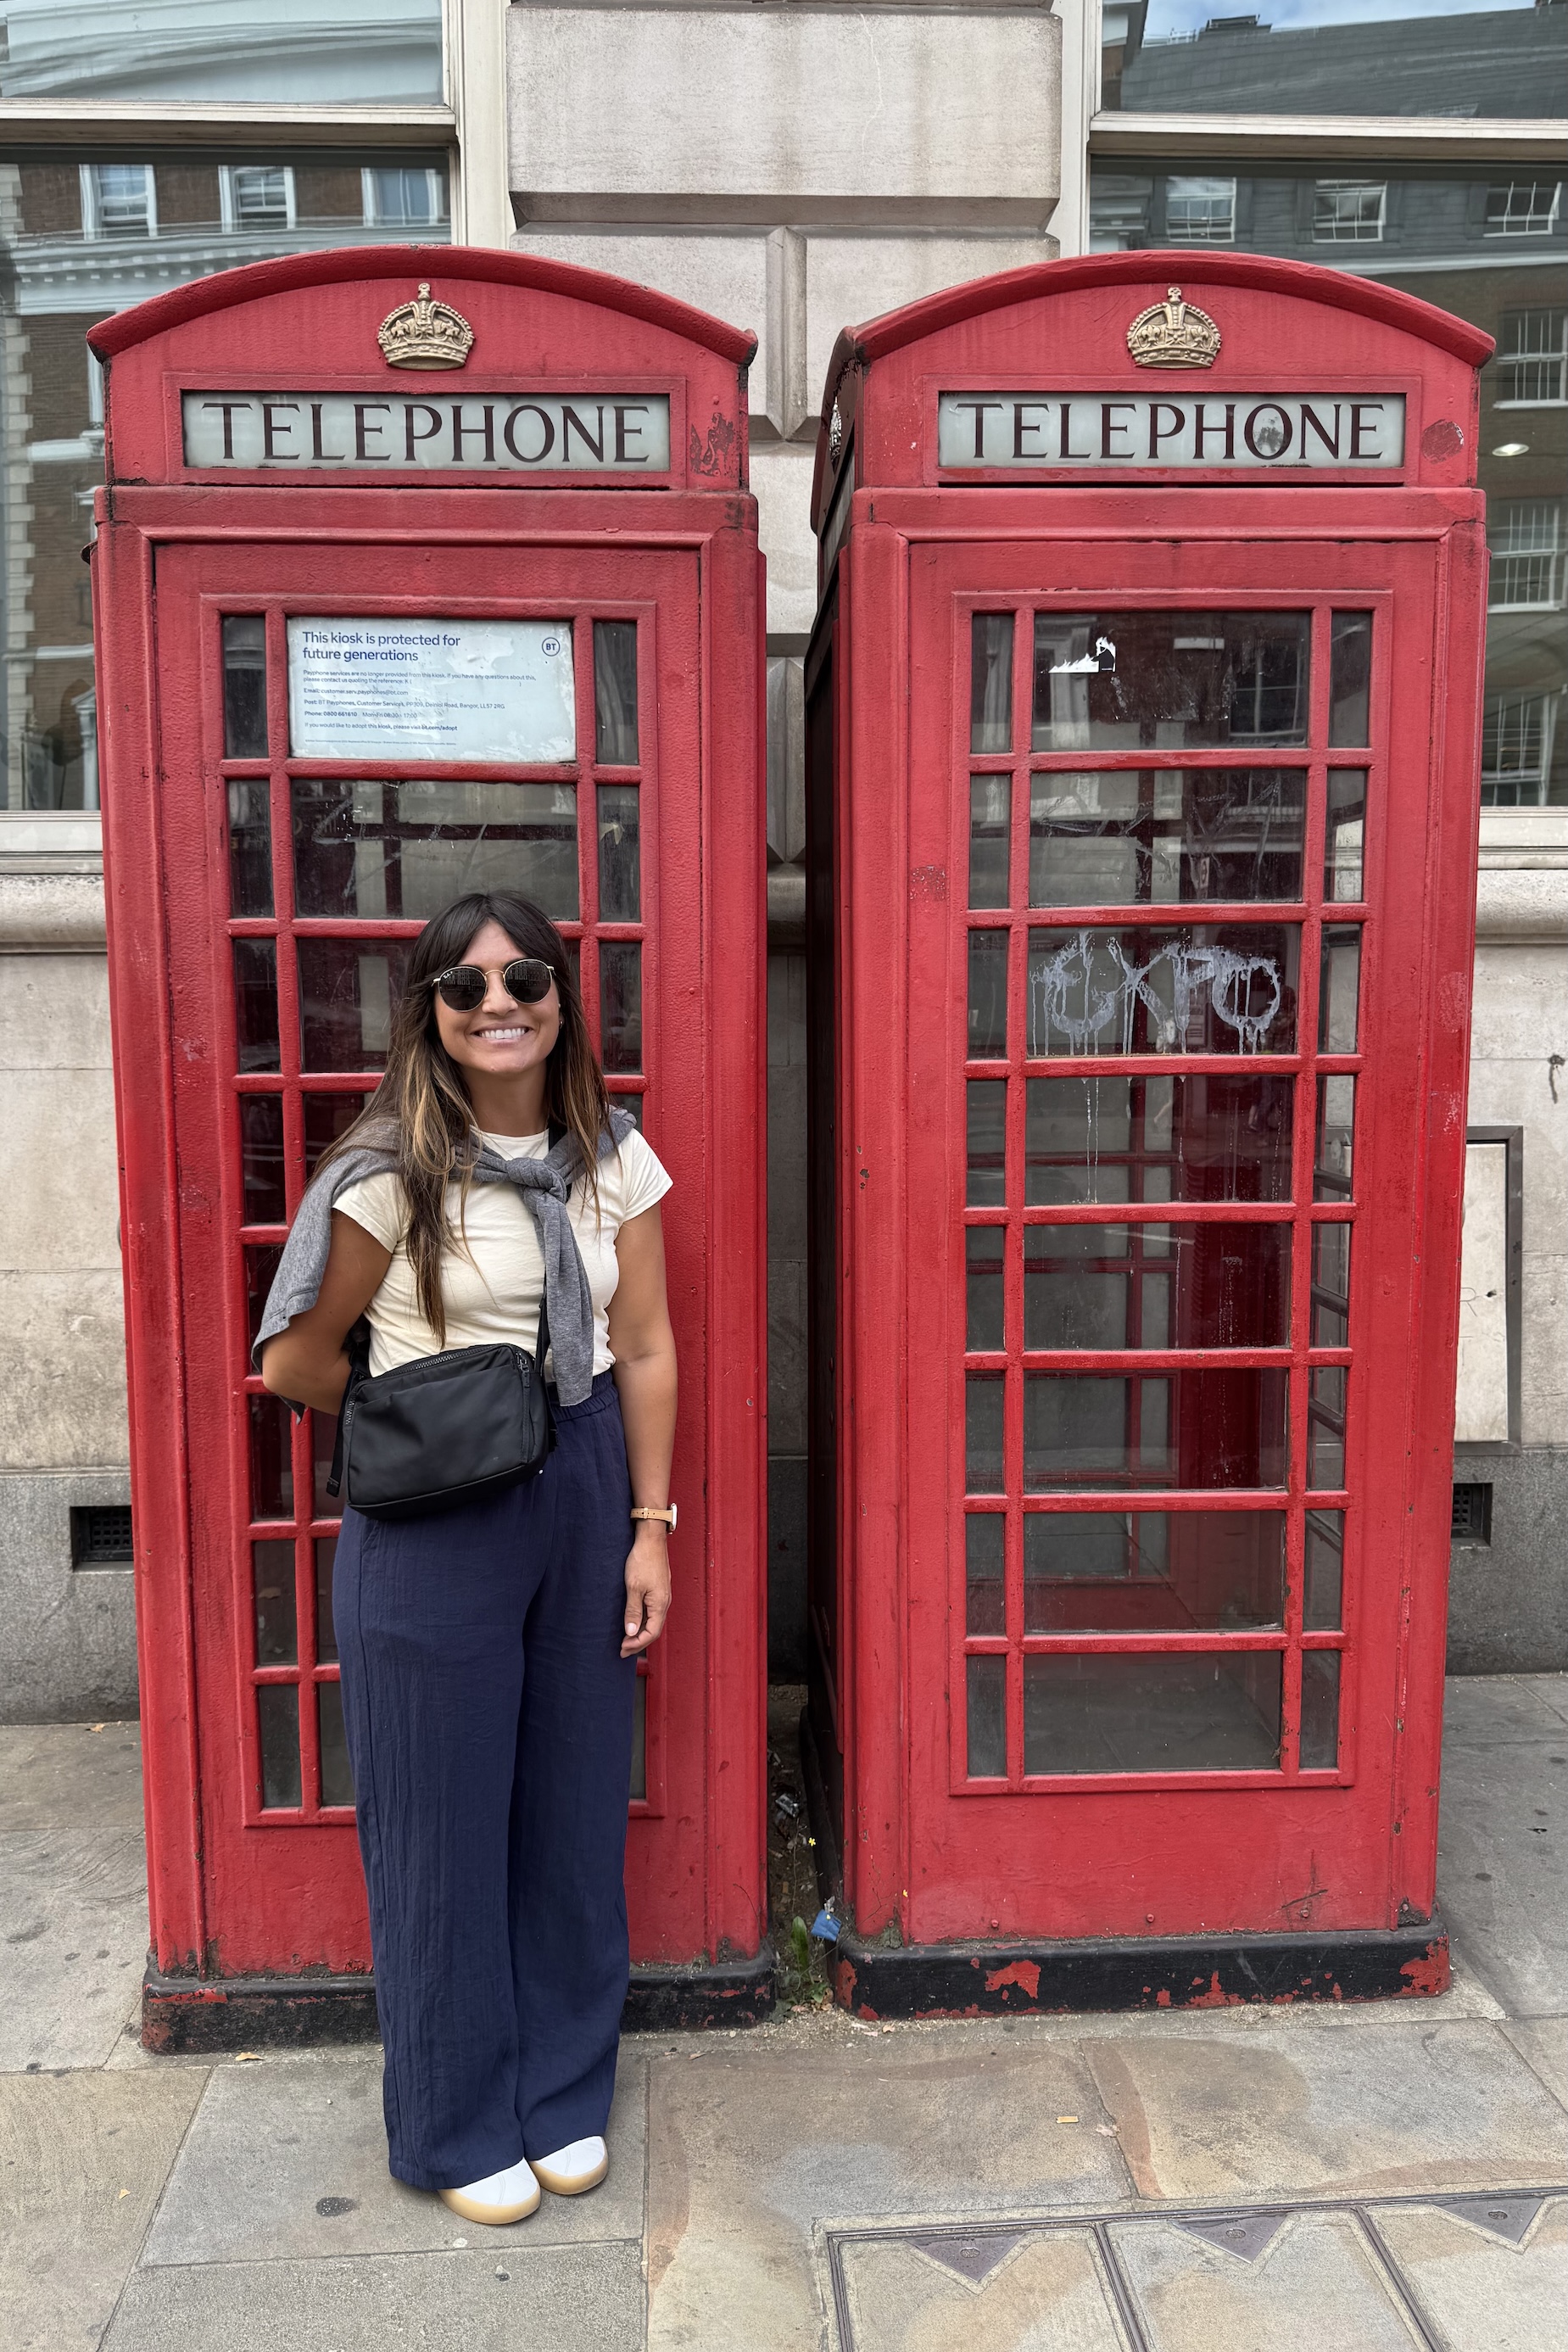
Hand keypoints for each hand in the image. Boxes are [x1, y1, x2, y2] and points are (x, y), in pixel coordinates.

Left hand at [621, 1528, 670, 1657]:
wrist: (651, 1539)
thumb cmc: (642, 1560)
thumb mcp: (633, 1587)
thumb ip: (633, 1611)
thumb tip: (630, 1633)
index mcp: (660, 1604)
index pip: (651, 1633)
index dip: (637, 1644)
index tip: (622, 1648)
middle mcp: (664, 1602)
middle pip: (654, 1630)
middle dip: (638, 1642)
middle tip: (622, 1649)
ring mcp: (662, 1596)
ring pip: (653, 1621)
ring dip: (640, 1633)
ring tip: (625, 1639)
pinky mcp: (658, 1590)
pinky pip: (652, 1612)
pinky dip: (642, 1621)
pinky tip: (633, 1621)